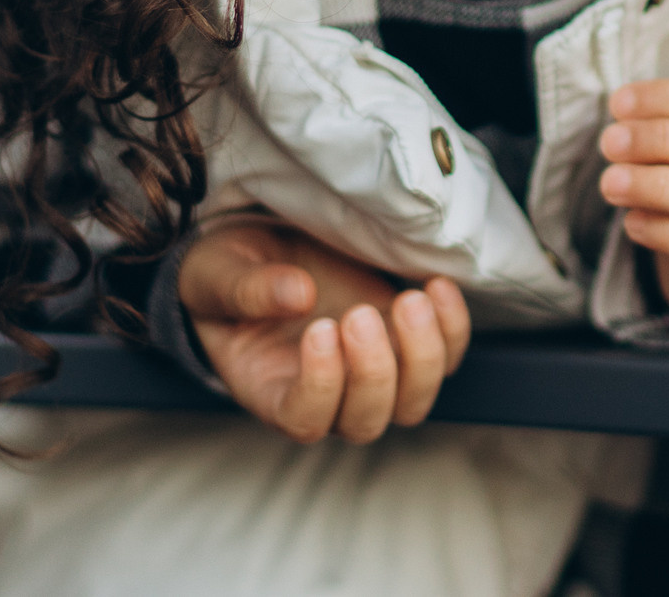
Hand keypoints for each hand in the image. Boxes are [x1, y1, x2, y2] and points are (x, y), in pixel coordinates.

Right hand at [177, 218, 469, 444]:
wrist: (263, 247)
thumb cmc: (228, 271)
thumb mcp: (217, 274)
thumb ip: (247, 289)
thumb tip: (299, 296)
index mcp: (271, 389)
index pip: (304, 420)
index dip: (321, 387)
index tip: (320, 330)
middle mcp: (327, 394)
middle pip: (366, 421)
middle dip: (373, 372)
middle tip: (360, 313)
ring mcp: (371, 370)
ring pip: (413, 400)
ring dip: (422, 356)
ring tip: (411, 300)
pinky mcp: (403, 340)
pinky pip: (445, 357)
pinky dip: (452, 329)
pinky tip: (436, 286)